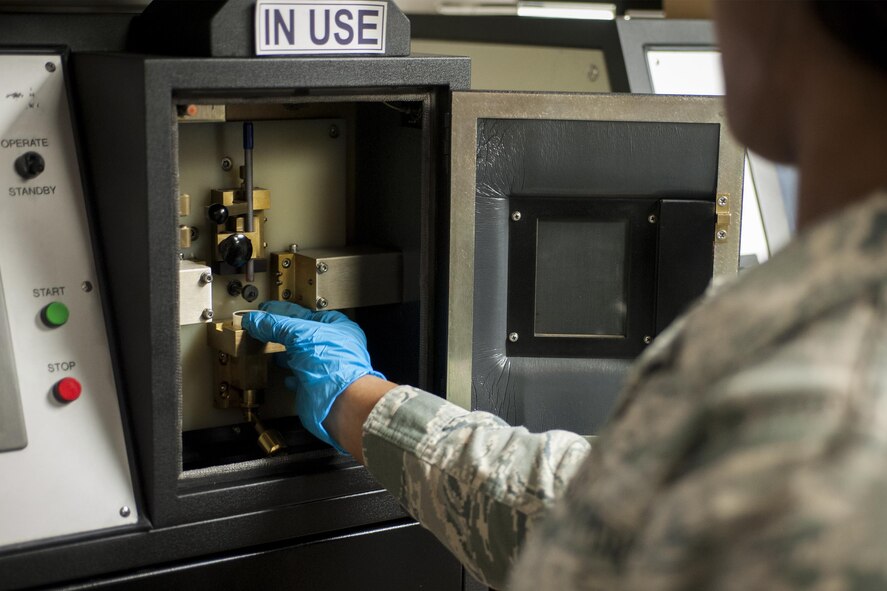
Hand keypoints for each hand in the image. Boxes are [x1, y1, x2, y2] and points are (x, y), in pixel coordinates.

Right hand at [241, 301, 384, 451]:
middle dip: (285, 331)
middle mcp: (333, 347)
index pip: (308, 313)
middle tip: (265, 326)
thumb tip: (257, 321)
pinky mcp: (314, 386)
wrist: (338, 401)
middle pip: (304, 334)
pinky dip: (289, 376)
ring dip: (285, 353)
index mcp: (338, 327)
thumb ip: (276, 325)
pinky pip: (299, 378)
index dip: (287, 310)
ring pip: (301, 356)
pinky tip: (284, 374)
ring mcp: (324, 368)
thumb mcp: (300, 334)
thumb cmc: (335, 365)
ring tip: (270, 347)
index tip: (268, 310)